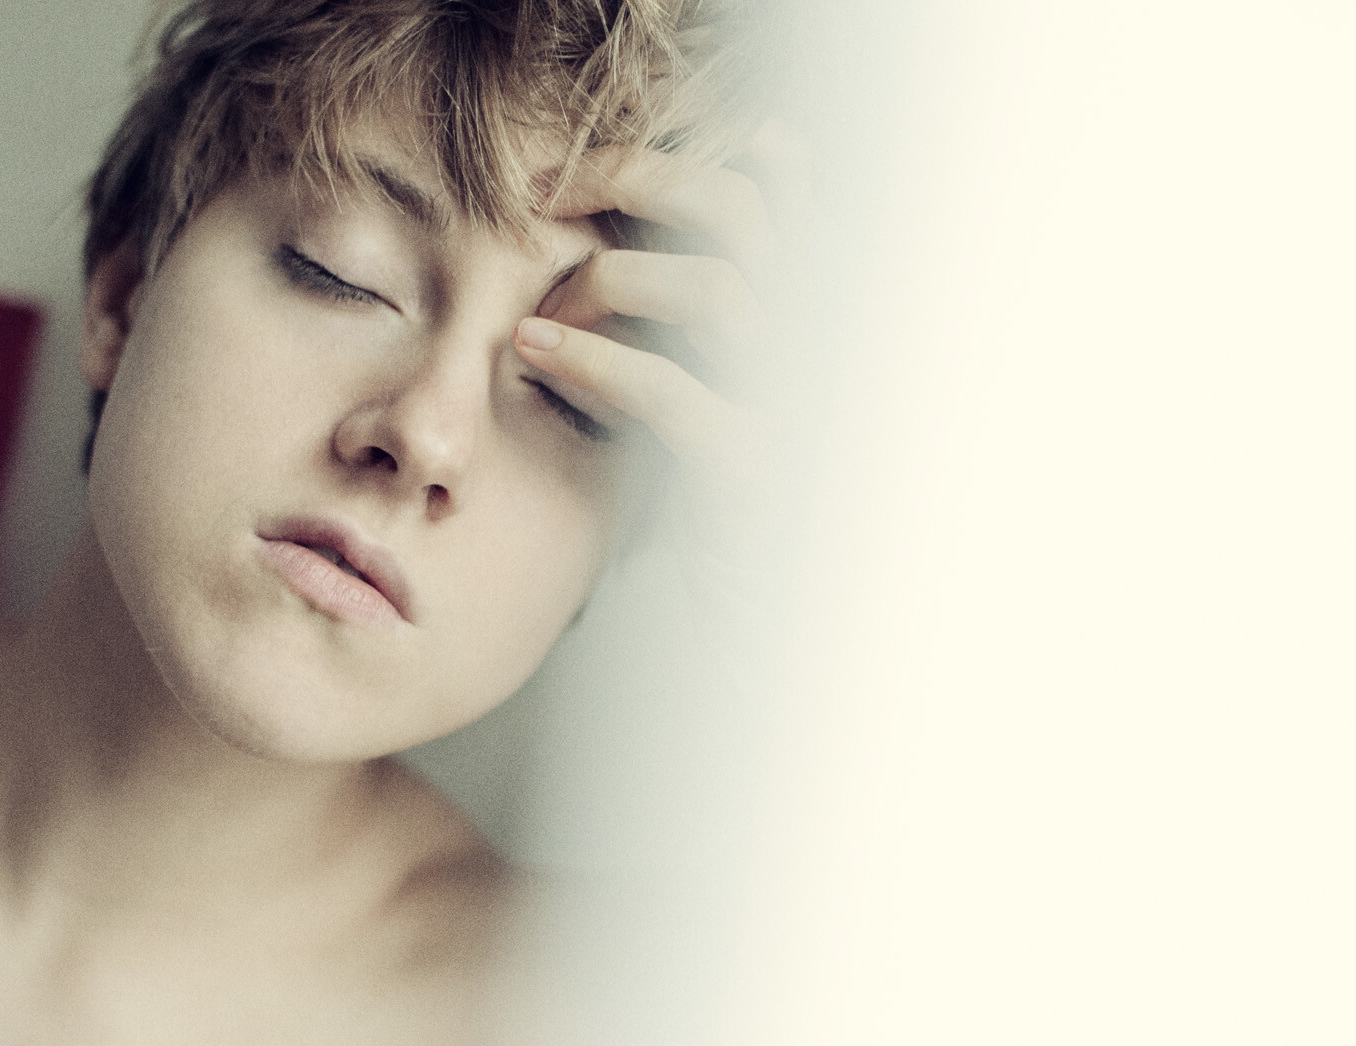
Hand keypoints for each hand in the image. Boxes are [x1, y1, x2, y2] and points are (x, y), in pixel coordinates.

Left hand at [511, 123, 810, 568]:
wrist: (758, 594)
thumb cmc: (722, 467)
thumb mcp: (723, 355)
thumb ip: (729, 259)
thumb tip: (767, 141)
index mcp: (814, 298)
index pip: (761, 184)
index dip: (665, 158)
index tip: (569, 174)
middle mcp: (818, 338)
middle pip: (740, 212)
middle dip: (631, 181)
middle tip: (543, 198)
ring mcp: (793, 402)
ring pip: (712, 291)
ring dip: (606, 283)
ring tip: (538, 316)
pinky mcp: (751, 468)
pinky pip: (671, 392)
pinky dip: (593, 363)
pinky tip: (536, 353)